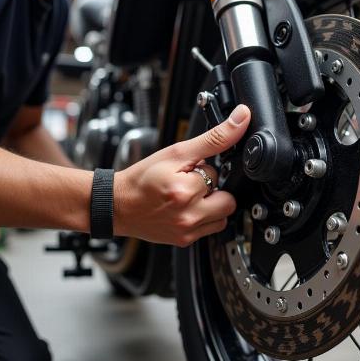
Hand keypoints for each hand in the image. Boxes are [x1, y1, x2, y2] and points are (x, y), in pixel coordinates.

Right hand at [113, 104, 250, 245]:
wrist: (118, 205)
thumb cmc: (142, 179)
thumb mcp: (176, 152)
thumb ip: (213, 137)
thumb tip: (241, 119)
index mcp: (184, 191)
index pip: (216, 174)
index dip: (202, 169)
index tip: (186, 171)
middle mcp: (188, 215)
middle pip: (228, 199)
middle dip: (213, 189)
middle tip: (191, 184)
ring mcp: (188, 231)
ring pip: (223, 215)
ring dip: (212, 204)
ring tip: (190, 197)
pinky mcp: (186, 241)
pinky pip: (211, 228)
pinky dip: (204, 217)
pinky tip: (187, 209)